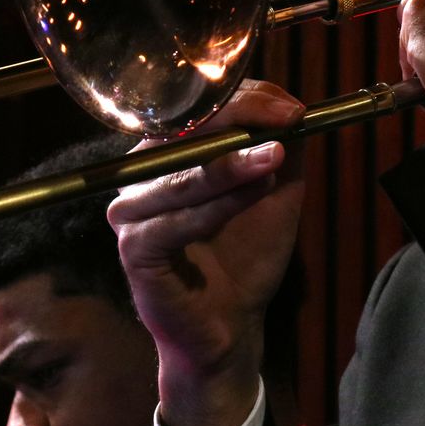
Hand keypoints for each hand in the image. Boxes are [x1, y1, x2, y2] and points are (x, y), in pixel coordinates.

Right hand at [107, 79, 305, 425]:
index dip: (247, 100)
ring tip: (276, 157)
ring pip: (181, 175)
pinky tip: (256, 191)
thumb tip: (292, 108)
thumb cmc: (244, 256)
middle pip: (184, 132)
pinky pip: (175, 221)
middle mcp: (138, 175)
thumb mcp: (272, 192)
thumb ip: (278, 149)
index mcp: (165, 154)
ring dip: (232, 163)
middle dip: (241, 121)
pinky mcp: (133, 250)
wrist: (230, 325)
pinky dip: (219, 205)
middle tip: (287, 121)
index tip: (294, 108)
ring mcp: (130, 212)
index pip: (199, 109)